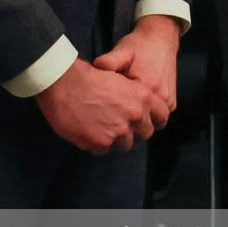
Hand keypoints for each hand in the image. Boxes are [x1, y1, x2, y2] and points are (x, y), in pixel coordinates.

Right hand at [36, 56, 158, 153]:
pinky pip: (104, 150)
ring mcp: (118, 131)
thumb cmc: (89, 77)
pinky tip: (88, 130)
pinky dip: (97, 143)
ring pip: (125, 144)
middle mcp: (134, 115)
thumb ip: (134, 96)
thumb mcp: (121, 80)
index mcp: (142, 97)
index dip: (156, 119)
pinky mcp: (101, 143)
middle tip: (120, 126)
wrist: (64, 83)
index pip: (163, 115)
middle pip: (145, 133)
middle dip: (135, 132)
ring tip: (102, 128)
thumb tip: (140, 110)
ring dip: (116, 139)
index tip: (149, 122)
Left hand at [93, 15, 181, 120]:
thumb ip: (110, 61)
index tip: (106, 115)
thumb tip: (96, 66)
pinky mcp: (172, 100)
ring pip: (151, 122)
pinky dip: (149, 115)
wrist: (160, 37)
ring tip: (127, 112)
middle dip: (128, 124)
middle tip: (115, 117)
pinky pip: (159, 116)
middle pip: (141, 123)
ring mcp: (168, 100)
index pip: (129, 114)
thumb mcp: (122, 51)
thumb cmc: (138, 45)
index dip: (115, 118)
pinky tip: (138, 106)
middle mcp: (161, 96)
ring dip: (140, 120)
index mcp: (147, 87)